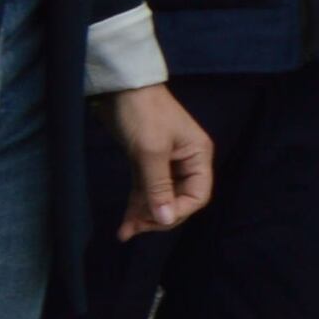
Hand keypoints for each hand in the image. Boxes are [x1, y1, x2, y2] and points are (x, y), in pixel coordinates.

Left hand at [104, 84, 214, 236]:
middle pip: (178, 200)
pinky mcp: (146, 162)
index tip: (155, 220)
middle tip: (135, 228)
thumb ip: (159, 188)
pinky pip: (146, 190)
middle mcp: (186, 162)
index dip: (178, 211)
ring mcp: (166, 163)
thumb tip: (166, 221)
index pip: (198, 196)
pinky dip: (136, 205)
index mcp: (198, 156)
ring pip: (159, 197)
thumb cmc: (142, 114)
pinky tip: (125, 223)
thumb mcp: (151, 152)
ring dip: (144, 215)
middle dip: (158, 216)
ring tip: (125, 232)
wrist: (121, 86)